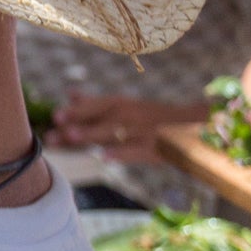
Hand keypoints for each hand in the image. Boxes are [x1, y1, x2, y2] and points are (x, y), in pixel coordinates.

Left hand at [49, 94, 206, 166]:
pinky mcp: (157, 149)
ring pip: (116, 133)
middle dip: (78, 124)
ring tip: (72, 136)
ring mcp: (145, 132)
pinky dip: (121, 153)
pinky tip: (104, 157)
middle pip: (101, 120)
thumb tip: (69, 94)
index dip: (77, 110)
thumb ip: (96, 103)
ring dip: (93, 134)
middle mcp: (133, 116)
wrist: (196, 129)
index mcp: (125, 105)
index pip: (98, 105)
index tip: (55, 115)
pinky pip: (138, 151)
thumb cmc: (153, 118)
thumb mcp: (126, 106)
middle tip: (54, 129)